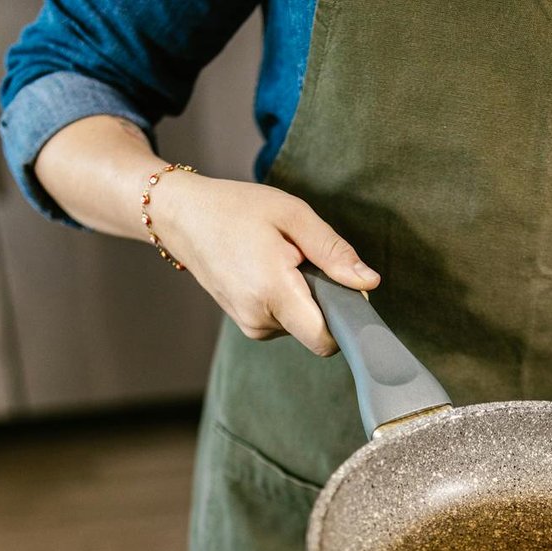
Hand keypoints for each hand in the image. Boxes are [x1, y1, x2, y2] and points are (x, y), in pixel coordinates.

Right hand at [155, 175, 377, 355]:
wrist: (183, 218)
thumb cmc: (236, 209)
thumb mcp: (293, 215)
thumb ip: (334, 252)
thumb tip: (369, 284)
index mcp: (273, 291)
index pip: (326, 339)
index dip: (346, 320)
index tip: (347, 291)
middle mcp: (260, 318)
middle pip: (318, 330)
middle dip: (325, 301)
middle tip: (304, 260)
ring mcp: (250, 325)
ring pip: (303, 325)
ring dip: (305, 297)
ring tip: (281, 260)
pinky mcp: (247, 324)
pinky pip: (285, 321)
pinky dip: (288, 300)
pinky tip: (270, 271)